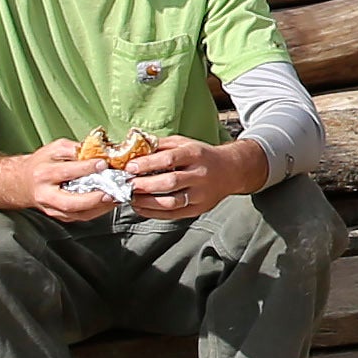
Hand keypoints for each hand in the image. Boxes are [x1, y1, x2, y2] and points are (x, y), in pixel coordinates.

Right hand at [0, 139, 114, 222]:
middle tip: (112, 191)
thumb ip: (74, 149)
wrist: (21, 182)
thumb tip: (97, 149)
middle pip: (71, 201)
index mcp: (44, 173)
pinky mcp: (59, 216)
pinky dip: (97, 211)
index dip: (86, 168)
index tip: (103, 164)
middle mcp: (46, 193)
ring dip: (99, 207)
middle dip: (94, 198)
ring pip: (77, 214)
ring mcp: (52, 208)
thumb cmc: (40, 164)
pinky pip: (80, 217)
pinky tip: (108, 203)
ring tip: (116, 197)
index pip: (67, 171)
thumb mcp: (54, 149)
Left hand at [118, 134, 264, 222]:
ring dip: (147, 202)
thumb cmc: (202, 155)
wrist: (231, 170)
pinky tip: (141, 208)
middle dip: (144, 185)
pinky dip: (154, 213)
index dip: (147, 164)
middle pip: (169, 182)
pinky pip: (174, 214)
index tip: (129, 167)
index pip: (169, 159)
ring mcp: (200, 194)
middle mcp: (200, 175)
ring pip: (171, 202)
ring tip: (131, 198)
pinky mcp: (199, 208)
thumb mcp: (184, 143)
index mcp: (195, 154)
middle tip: (126, 185)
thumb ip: (161, 145)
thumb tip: (134, 147)